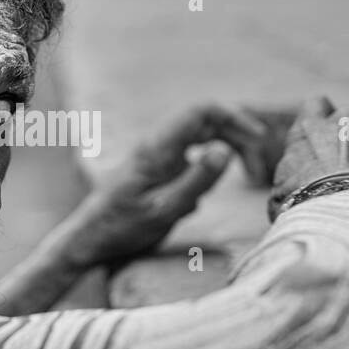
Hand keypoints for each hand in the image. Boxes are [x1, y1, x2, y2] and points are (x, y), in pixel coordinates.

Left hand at [61, 103, 285, 267]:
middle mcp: (158, 144)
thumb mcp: (164, 211)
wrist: (90, 238)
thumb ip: (195, 181)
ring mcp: (158, 155)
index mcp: (157, 147)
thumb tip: (225, 150)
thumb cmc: (122, 228)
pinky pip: (191, 156)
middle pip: (206, 120)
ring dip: (227, 149)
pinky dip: (209, 166)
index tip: (258, 138)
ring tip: (247, 175)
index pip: (200, 110)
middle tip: (258, 166)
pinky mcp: (159, 168)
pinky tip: (205, 195)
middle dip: (237, 135)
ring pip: (201, 138)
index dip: (233, 115)